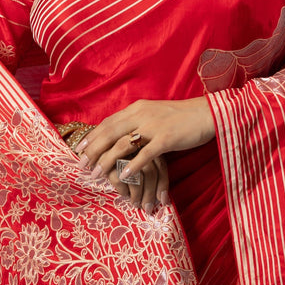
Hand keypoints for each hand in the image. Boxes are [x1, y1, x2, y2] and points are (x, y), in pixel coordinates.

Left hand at [76, 97, 215, 212]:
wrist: (205, 114)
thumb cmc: (180, 117)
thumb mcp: (154, 114)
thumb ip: (137, 122)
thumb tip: (119, 135)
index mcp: (137, 108)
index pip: (108, 122)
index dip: (92, 135)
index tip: (79, 149)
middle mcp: (141, 114)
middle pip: (110, 132)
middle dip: (93, 149)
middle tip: (80, 164)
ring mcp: (153, 126)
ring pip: (123, 143)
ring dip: (107, 160)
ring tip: (96, 175)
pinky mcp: (166, 138)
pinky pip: (145, 153)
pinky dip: (132, 165)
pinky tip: (122, 176)